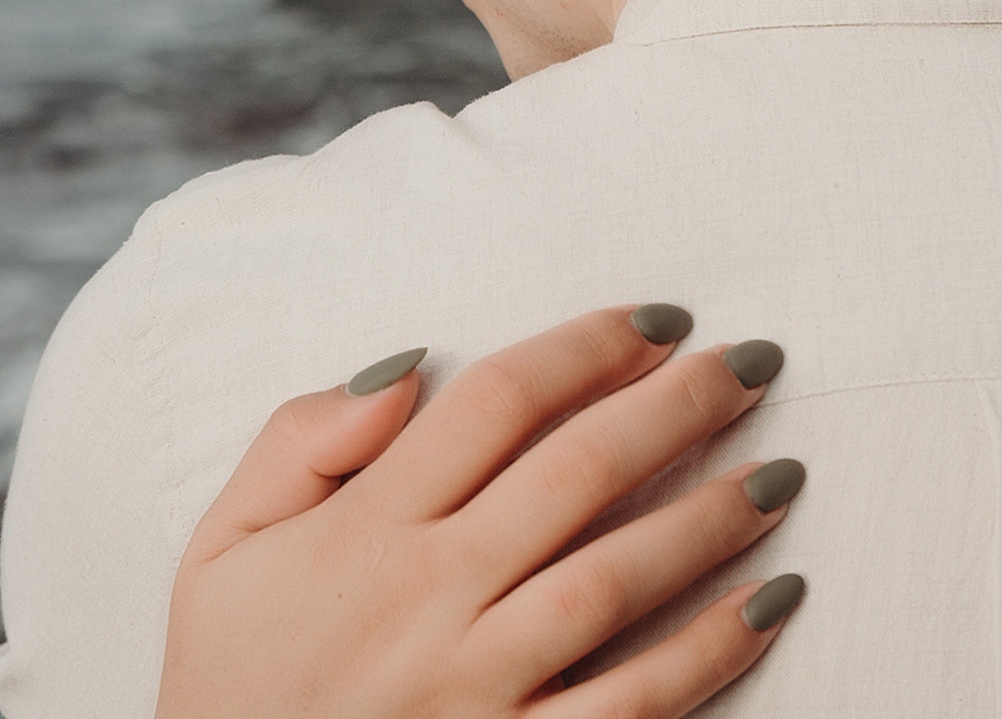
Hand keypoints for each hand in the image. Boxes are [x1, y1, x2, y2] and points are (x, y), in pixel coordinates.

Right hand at [156, 304, 804, 718]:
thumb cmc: (233, 684)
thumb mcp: (220, 555)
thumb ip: (296, 443)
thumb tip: (408, 366)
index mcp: (362, 532)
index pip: (496, 401)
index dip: (589, 345)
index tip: (661, 319)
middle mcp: (425, 600)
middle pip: (578, 470)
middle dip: (680, 405)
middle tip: (754, 364)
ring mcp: (476, 687)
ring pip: (618, 577)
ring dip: (714, 516)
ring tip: (782, 471)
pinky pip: (635, 700)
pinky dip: (712, 649)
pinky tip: (772, 599)